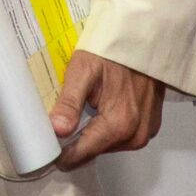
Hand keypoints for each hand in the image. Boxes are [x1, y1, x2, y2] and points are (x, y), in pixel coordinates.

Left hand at [49, 50, 164, 167]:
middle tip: (60, 122)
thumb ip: (70, 103)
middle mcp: (135, 135)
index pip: (82, 154)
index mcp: (118, 125)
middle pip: (94, 151)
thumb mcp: (83, 71)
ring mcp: (145, 132)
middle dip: (76, 141)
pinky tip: (102, 110)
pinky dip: (108, 129)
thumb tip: (56, 130)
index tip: (46, 151)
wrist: (145, 41)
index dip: (61, 154)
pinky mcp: (149, 127)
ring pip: (107, 145)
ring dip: (93, 134)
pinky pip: (122, 137)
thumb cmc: (114, 52)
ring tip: (83, 112)